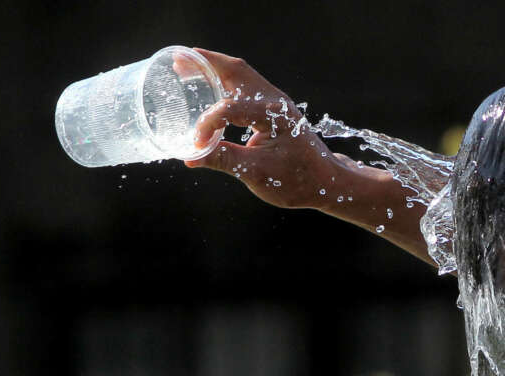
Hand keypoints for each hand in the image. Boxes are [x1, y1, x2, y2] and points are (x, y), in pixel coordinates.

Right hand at [183, 49, 338, 209]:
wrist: (326, 182)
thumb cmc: (297, 180)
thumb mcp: (257, 173)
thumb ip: (224, 160)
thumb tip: (191, 157)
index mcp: (273, 115)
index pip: (229, 108)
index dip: (208, 124)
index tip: (197, 145)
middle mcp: (276, 101)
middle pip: (236, 70)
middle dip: (205, 64)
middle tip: (178, 62)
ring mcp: (276, 102)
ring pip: (241, 74)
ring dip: (214, 69)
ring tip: (187, 67)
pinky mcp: (274, 109)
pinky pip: (246, 86)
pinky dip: (225, 81)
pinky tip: (210, 86)